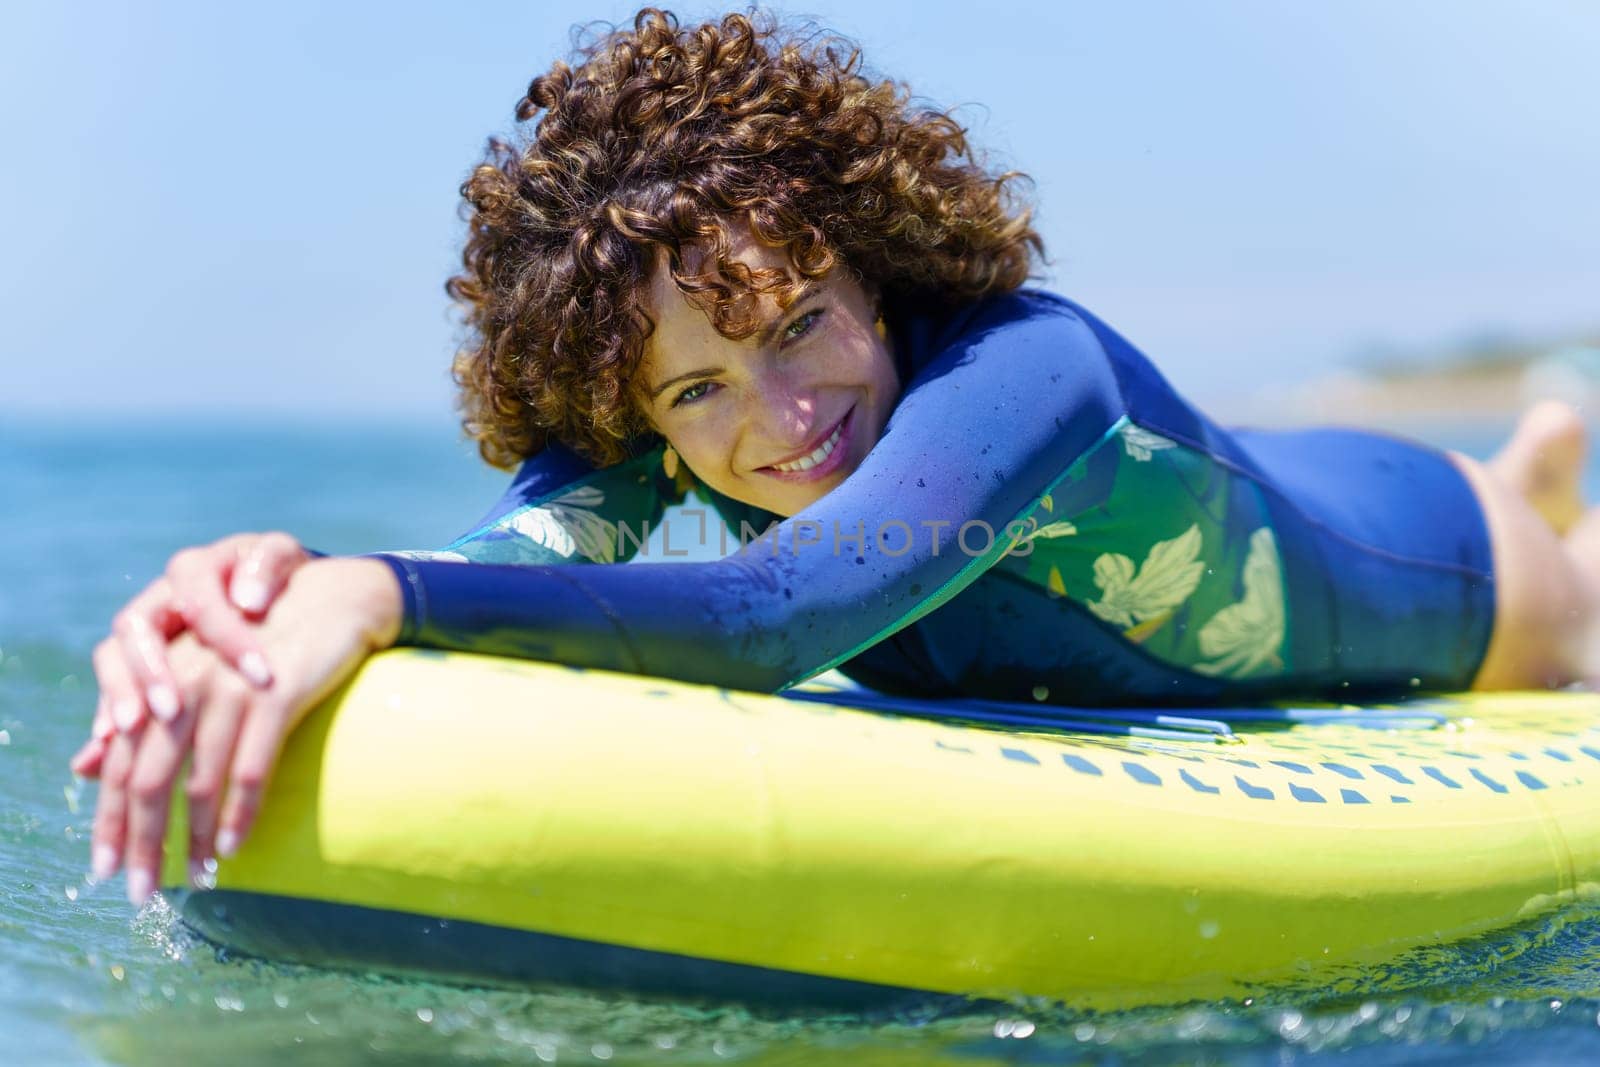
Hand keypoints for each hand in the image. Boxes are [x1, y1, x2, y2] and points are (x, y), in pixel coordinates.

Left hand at [88, 557, 402, 905]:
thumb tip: (81, 766)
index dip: (107, 817)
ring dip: (194, 838)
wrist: (332, 599)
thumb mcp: (195, 670)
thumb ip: (140, 716)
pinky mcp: (275, 693)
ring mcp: (227, 688)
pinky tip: (234, 845)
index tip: (106, 869)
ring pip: (199, 779)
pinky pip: (251, 768)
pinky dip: (240, 813)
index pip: (118, 760)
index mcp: (158, 679)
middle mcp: (182, 682)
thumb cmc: (261, 640)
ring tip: (198, 878)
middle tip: (141, 893)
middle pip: (148, 776)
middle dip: (143, 841)